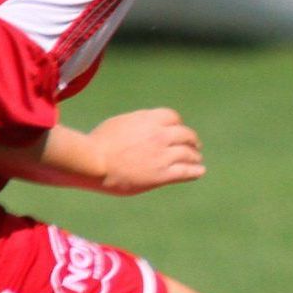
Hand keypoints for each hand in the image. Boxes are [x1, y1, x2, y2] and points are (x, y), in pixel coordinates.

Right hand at [89, 108, 204, 194]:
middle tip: (195, 146)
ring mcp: (162, 155)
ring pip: (189, 154)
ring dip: (195, 156)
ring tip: (197, 160)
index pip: (173, 117)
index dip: (178, 124)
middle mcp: (159, 135)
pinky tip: (199, 172)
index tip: (179, 130)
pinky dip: (195, 171)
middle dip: (191, 140)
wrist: (93, 162)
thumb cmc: (98, 143)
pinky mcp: (161, 175)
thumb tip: (146, 124)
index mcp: (148, 119)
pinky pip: (185, 172)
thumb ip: (137, 123)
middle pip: (186, 134)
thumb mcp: (119, 123)